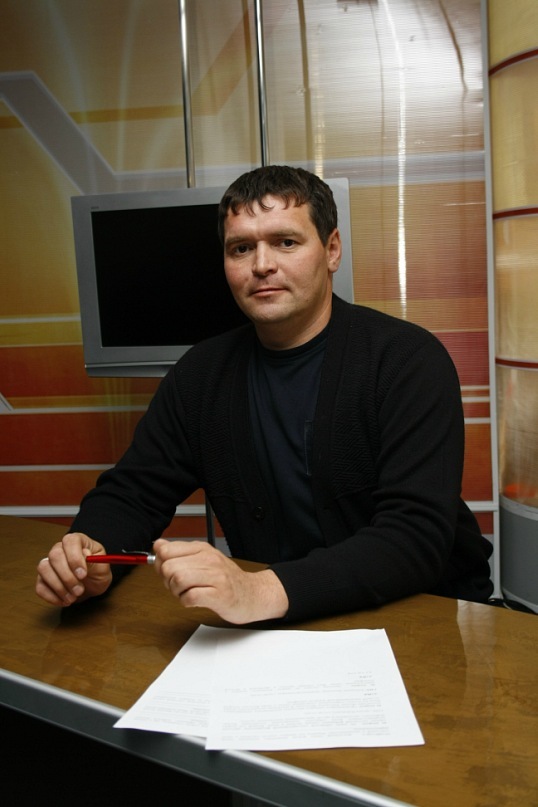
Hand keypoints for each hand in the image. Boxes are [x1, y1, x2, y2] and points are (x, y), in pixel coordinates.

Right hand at [36, 532, 112, 606]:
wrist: (93, 584)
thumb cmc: (98, 571)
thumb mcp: (102, 565)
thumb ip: (94, 559)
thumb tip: (84, 554)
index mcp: (77, 541)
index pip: (70, 541)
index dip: (74, 558)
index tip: (82, 575)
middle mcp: (60, 549)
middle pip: (55, 556)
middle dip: (67, 576)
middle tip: (79, 590)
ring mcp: (49, 564)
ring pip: (44, 569)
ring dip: (58, 587)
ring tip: (73, 597)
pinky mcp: (43, 579)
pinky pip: (40, 587)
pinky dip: (52, 597)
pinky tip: (65, 601)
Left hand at [153, 539, 288, 623]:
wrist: (253, 594)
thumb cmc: (226, 579)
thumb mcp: (203, 559)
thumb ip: (179, 552)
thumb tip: (158, 545)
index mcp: (202, 548)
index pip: (166, 550)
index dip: (160, 564)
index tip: (169, 572)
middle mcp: (209, 559)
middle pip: (169, 567)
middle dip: (167, 581)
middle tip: (180, 586)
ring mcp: (215, 576)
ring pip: (178, 580)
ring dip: (177, 592)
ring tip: (188, 593)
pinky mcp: (218, 595)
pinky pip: (190, 597)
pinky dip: (186, 602)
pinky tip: (195, 600)